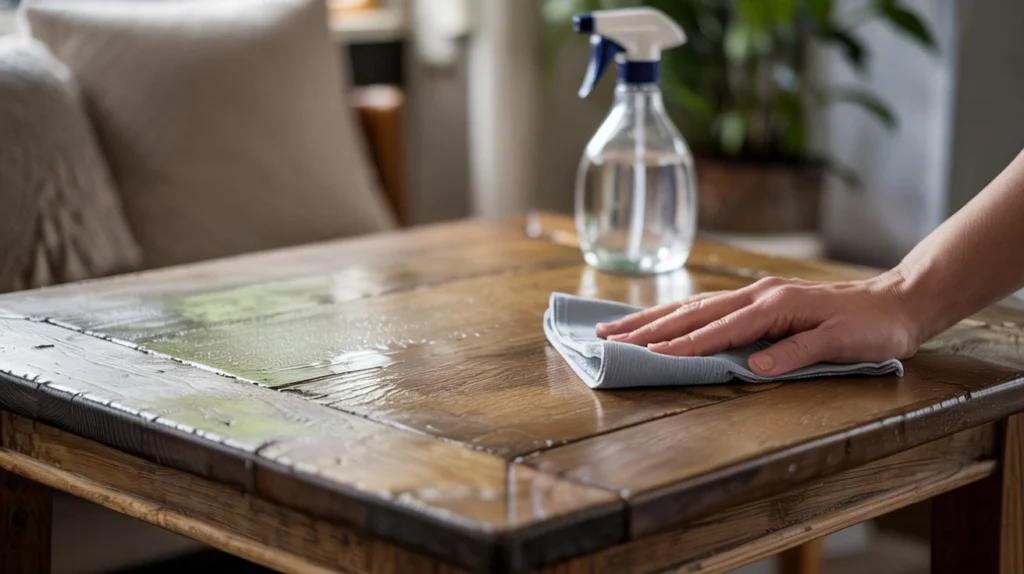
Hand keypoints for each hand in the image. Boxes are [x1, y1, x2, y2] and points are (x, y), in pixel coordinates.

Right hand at [594, 272, 923, 376]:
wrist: (897, 301)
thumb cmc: (873, 327)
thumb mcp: (842, 342)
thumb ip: (796, 353)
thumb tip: (752, 368)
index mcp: (774, 305)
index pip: (718, 329)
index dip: (682, 345)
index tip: (646, 356)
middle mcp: (758, 295)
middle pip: (692, 312)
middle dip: (647, 327)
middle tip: (608, 338)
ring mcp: (756, 294)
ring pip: (693, 305)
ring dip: (653, 318)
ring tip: (616, 327)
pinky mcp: (759, 298)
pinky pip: (708, 305)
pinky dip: (677, 313)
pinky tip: (660, 319)